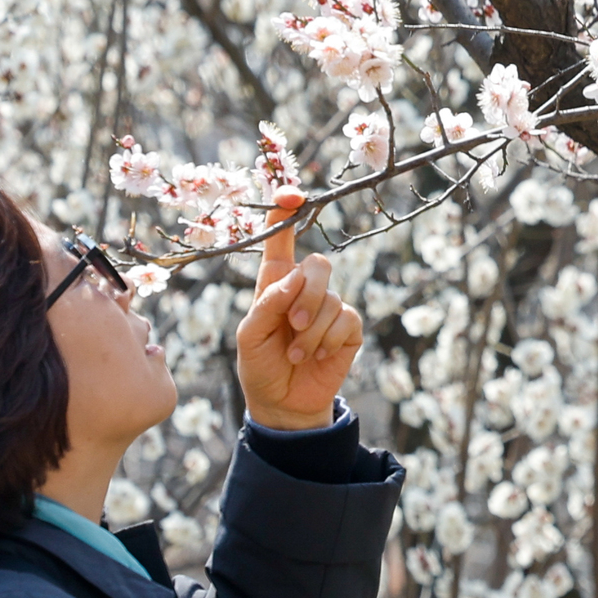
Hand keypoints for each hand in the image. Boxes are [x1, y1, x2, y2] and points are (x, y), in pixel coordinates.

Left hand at [235, 190, 363, 430]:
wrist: (282, 402)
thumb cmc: (259, 364)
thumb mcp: (249, 336)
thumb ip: (267, 304)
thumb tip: (293, 279)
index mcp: (274, 280)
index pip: (282, 237)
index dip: (286, 211)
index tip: (292, 196)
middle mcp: (303, 287)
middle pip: (318, 264)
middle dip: (305, 296)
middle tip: (292, 326)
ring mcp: (329, 306)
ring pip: (330, 296)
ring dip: (311, 330)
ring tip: (295, 353)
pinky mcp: (348, 328)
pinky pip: (346, 318)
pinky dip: (327, 341)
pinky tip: (315, 356)